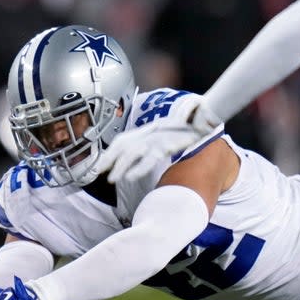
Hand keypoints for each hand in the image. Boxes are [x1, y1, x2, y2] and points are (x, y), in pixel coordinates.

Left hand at [102, 102, 221, 184]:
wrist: (201, 120)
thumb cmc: (181, 131)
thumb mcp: (161, 137)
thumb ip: (149, 146)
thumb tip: (135, 160)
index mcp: (145, 132)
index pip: (121, 141)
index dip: (109, 154)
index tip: (98, 166)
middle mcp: (147, 134)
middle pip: (122, 146)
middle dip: (109, 160)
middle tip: (98, 173)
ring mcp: (155, 139)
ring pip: (132, 153)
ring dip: (120, 167)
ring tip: (112, 179)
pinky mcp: (165, 145)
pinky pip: (149, 158)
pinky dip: (139, 168)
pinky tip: (130, 177)